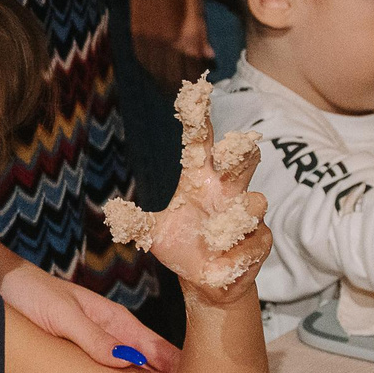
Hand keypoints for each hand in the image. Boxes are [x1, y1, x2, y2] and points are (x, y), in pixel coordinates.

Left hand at [0, 228, 183, 371]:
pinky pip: (110, 371)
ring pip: (132, 367)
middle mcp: (111, 332)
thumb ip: (92, 337)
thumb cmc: (32, 294)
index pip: (154, 347)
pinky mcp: (81, 352)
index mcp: (114, 320)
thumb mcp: (63, 315)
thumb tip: (127, 362)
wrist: (2, 282)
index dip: (177, 366)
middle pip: (149, 360)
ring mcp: (98, 343)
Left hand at [102, 86, 271, 300]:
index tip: (197, 91)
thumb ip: (134, 222)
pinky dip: (236, 256)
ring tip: (212, 240)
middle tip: (234, 145)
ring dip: (231, 224)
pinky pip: (254, 241)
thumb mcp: (153, 234)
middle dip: (240, 151)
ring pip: (253, 204)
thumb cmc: (182, 247)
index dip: (199, 115)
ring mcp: (247, 213)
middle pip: (242, 157)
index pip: (201, 139)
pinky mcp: (261, 239)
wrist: (206, 281)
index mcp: (201, 178)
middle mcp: (226, 189)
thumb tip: (113, 211)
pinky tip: (224, 264)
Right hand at [131, 0, 210, 86]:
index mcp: (187, 40)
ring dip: (165, 84)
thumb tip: (209, 59)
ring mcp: (150, 44)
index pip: (192, 74)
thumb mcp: (199, 13)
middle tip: (187, 96)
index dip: (196, 87)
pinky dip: (152, 71)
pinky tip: (157, 73)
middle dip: (181, 92)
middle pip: (173, 80)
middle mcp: (168, 47)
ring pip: (157, 75)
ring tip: (172, 89)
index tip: (200, 92)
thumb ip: (203, 39)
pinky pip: (144, 63)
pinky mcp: (137, 39)